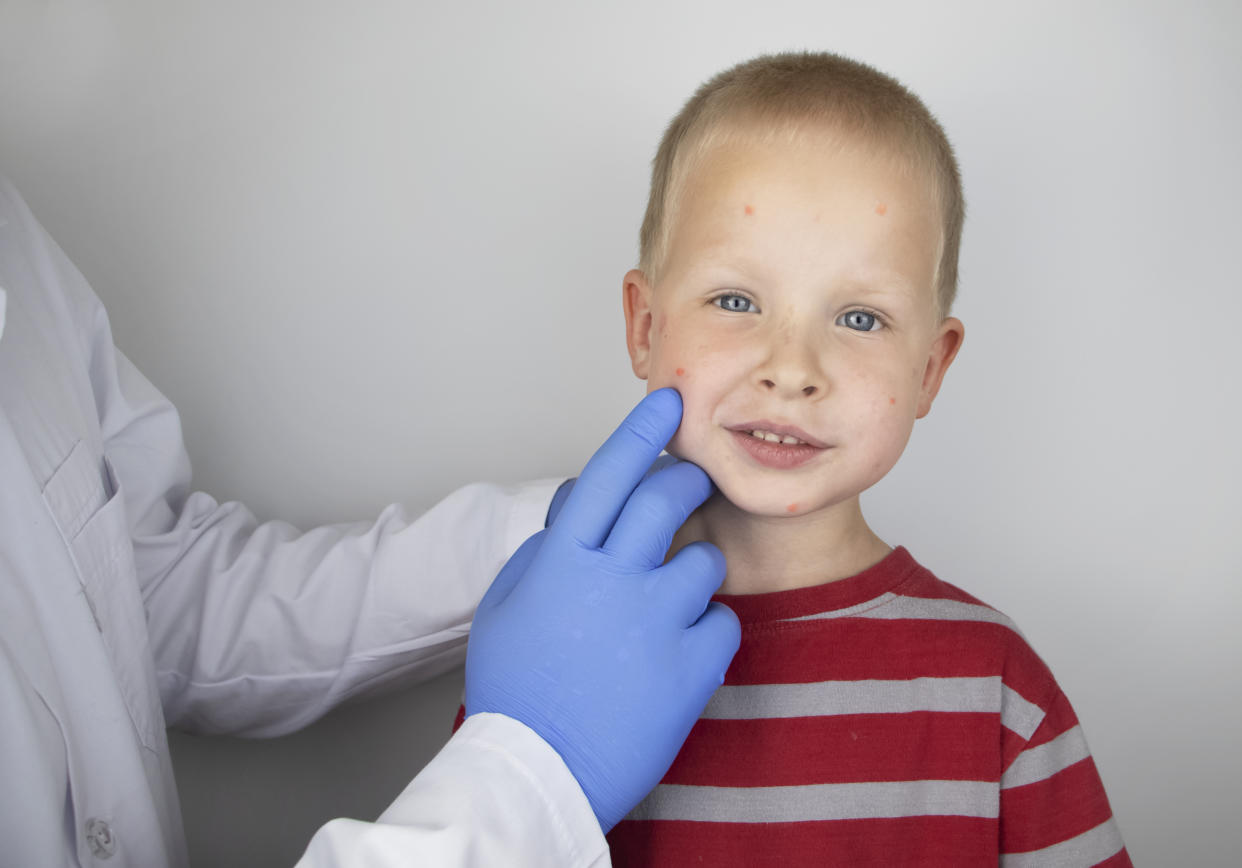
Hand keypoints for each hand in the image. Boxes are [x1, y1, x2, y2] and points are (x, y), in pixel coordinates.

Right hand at [465, 388, 740, 831]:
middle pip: (667, 499)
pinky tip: (677, 651)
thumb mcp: (503, 609)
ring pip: (704, 562)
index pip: (610, 474)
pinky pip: (723, 622)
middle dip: (686, 481)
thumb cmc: (516, 693)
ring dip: (694, 569)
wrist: (540, 774)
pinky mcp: (691, 667)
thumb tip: (573, 516)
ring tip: (670, 601)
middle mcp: (612, 580)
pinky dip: (707, 629)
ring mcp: (656, 622)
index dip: (642, 432)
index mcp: (562, 562)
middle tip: (691, 485)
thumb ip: (542, 554)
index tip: (671, 402)